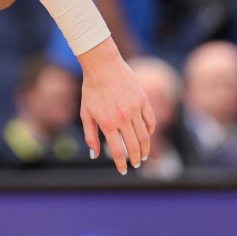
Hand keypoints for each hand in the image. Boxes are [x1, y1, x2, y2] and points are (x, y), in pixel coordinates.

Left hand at [76, 38, 154, 174]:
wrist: (102, 65)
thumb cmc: (91, 89)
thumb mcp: (86, 113)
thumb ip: (90, 135)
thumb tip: (94, 155)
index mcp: (107, 123)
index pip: (118, 151)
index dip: (121, 164)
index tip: (123, 170)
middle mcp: (123, 118)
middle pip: (134, 146)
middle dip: (136, 159)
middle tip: (136, 164)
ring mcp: (135, 109)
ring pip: (145, 135)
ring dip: (146, 148)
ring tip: (144, 155)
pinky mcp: (143, 100)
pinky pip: (151, 120)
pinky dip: (150, 130)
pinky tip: (147, 136)